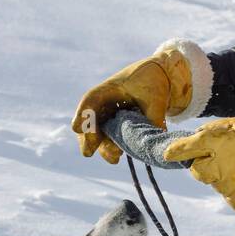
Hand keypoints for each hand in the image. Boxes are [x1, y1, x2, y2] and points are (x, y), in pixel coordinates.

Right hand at [71, 44, 193, 162]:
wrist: (157, 77)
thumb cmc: (152, 81)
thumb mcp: (156, 97)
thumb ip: (154, 117)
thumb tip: (153, 141)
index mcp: (109, 89)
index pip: (90, 101)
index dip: (83, 115)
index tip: (77, 128)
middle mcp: (103, 104)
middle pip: (88, 122)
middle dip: (87, 138)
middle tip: (88, 153)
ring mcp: (106, 116)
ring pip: (96, 135)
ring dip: (103, 147)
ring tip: (115, 158)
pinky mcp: (114, 127)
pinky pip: (107, 141)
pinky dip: (110, 149)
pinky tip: (116, 158)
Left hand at [163, 117, 234, 212]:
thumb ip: (216, 130)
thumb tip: (196, 136)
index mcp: (218, 143)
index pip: (187, 149)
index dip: (176, 152)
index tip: (170, 154)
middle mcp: (219, 167)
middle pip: (197, 172)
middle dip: (205, 167)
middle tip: (223, 161)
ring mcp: (229, 187)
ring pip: (216, 184)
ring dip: (226, 178)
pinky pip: (231, 197)